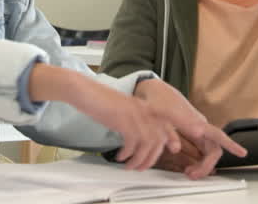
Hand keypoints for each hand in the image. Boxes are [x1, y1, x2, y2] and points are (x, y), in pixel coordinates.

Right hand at [29, 64, 177, 170]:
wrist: (87, 91)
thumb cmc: (102, 101)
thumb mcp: (125, 109)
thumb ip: (137, 119)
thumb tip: (144, 138)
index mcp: (146, 106)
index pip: (165, 125)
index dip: (170, 139)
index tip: (170, 150)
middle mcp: (144, 110)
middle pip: (158, 139)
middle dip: (152, 157)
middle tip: (142, 166)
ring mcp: (135, 114)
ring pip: (147, 145)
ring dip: (139, 160)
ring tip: (130, 166)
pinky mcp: (124, 120)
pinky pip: (132, 144)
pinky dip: (127, 154)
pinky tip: (120, 156)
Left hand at [133, 78, 246, 177]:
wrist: (155, 90)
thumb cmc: (158, 100)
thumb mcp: (160, 117)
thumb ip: (169, 134)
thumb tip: (176, 149)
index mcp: (195, 122)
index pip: (217, 135)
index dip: (231, 144)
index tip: (242, 153)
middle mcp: (200, 125)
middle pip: (213, 150)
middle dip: (206, 166)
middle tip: (192, 175)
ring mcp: (197, 128)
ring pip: (208, 151)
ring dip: (202, 165)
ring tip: (189, 172)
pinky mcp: (192, 130)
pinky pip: (202, 148)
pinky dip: (198, 160)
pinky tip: (188, 165)